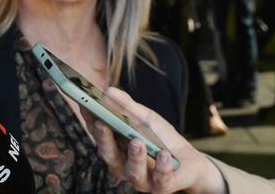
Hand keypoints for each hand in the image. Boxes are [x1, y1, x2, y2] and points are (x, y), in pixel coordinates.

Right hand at [88, 88, 225, 193]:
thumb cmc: (161, 139)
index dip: (89, 120)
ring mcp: (143, 179)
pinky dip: (161, 168)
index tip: (84, 104)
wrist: (190, 162)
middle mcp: (123, 166)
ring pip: (133, 173)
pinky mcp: (163, 186)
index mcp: (115, 148)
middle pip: (109, 155)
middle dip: (104, 140)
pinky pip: (161, 180)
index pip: (97, 133)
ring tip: (137, 142)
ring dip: (134, 158)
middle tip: (102, 124)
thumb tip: (108, 90)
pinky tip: (163, 155)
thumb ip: (128, 107)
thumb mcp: (145, 118)